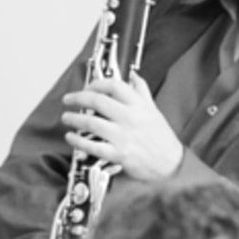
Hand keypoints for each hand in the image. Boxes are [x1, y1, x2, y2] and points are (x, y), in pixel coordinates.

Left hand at [62, 73, 183, 181]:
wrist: (171, 164)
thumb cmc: (161, 138)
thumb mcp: (153, 109)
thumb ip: (141, 91)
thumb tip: (132, 75)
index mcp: (139, 105)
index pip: (114, 85)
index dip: (96, 83)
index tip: (87, 86)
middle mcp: (130, 118)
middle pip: (97, 101)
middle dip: (78, 98)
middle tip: (68, 99)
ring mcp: (123, 136)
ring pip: (91, 123)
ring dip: (74, 119)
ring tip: (66, 118)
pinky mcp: (119, 154)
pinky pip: (93, 146)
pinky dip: (78, 141)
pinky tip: (71, 137)